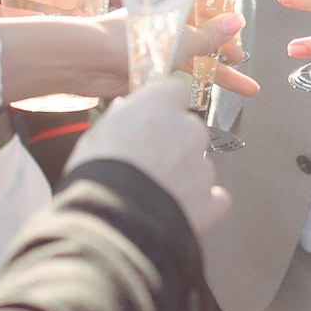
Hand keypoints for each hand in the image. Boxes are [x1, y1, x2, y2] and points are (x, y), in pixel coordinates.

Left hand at [0, 11, 259, 105]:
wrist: (83, 61)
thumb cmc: (127, 41)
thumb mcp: (177, 38)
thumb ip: (208, 35)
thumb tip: (237, 21)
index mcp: (173, 7)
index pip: (209, 9)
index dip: (227, 25)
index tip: (240, 45)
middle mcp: (166, 26)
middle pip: (204, 37)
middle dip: (227, 53)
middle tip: (244, 68)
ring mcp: (157, 49)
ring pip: (194, 60)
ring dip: (218, 74)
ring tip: (246, 92)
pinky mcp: (147, 71)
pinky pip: (177, 77)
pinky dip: (193, 86)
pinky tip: (206, 99)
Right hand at [68, 78, 229, 237]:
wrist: (111, 221)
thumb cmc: (97, 173)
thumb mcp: (96, 135)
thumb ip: (118, 119)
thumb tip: (123, 111)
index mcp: (161, 105)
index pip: (176, 90)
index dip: (164, 105)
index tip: (154, 117)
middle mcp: (189, 130)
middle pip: (190, 129)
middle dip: (174, 144)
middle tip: (147, 164)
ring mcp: (203, 166)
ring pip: (199, 165)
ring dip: (183, 176)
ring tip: (153, 195)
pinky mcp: (210, 200)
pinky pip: (214, 198)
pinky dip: (200, 205)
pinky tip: (178, 211)